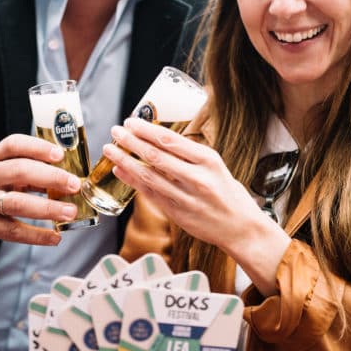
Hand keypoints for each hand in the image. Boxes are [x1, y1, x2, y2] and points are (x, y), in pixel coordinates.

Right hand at [0, 133, 81, 245]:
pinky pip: (14, 231)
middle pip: (19, 171)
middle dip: (50, 177)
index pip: (13, 144)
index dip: (37, 147)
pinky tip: (55, 237)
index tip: (59, 153)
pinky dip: (37, 236)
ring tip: (70, 211)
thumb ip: (26, 169)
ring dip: (47, 208)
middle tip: (74, 184)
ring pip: (17, 203)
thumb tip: (65, 177)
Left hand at [105, 118, 261, 251]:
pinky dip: (132, 181)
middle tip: (116, 131)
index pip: (171, 140)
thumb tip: (157, 140)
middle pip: (156, 156)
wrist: (241, 228)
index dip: (146, 130)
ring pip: (148, 176)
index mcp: (208, 160)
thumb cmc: (228, 194)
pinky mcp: (177, 214)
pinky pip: (149, 194)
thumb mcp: (216, 166)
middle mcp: (197, 178)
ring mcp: (185, 198)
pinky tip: (120, 171)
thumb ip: (189, 155)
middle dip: (131, 141)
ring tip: (110, 150)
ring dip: (125, 161)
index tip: (131, 122)